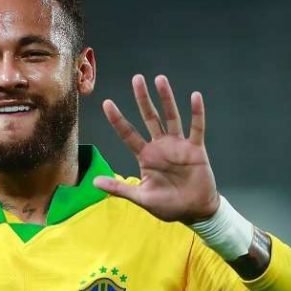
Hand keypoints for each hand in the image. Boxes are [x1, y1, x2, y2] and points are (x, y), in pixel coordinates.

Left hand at [93, 74, 218, 223]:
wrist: (195, 212)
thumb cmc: (168, 205)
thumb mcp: (141, 198)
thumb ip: (119, 188)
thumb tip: (94, 183)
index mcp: (145, 157)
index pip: (128, 134)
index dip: (118, 119)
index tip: (107, 103)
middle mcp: (160, 146)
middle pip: (149, 117)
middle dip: (142, 99)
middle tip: (136, 79)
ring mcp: (178, 145)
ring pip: (171, 117)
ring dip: (166, 98)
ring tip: (160, 79)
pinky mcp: (196, 149)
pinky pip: (196, 128)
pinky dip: (197, 113)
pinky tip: (195, 96)